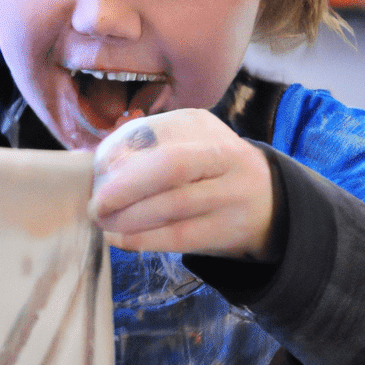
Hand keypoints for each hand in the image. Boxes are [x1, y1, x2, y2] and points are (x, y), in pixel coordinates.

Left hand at [88, 109, 276, 260]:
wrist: (269, 200)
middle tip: (95, 204)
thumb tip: (101, 165)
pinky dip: (145, 239)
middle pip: (170, 167)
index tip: (97, 170)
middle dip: (124, 187)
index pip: (154, 133)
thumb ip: (148, 148)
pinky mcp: (229, 227)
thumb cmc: (207, 169)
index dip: (119, 152)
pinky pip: (181, 236)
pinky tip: (120, 239)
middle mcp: (222, 154)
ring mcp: (231, 192)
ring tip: (104, 223)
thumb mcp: (185, 142)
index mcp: (201, 124)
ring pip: (174, 205)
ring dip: (129, 218)